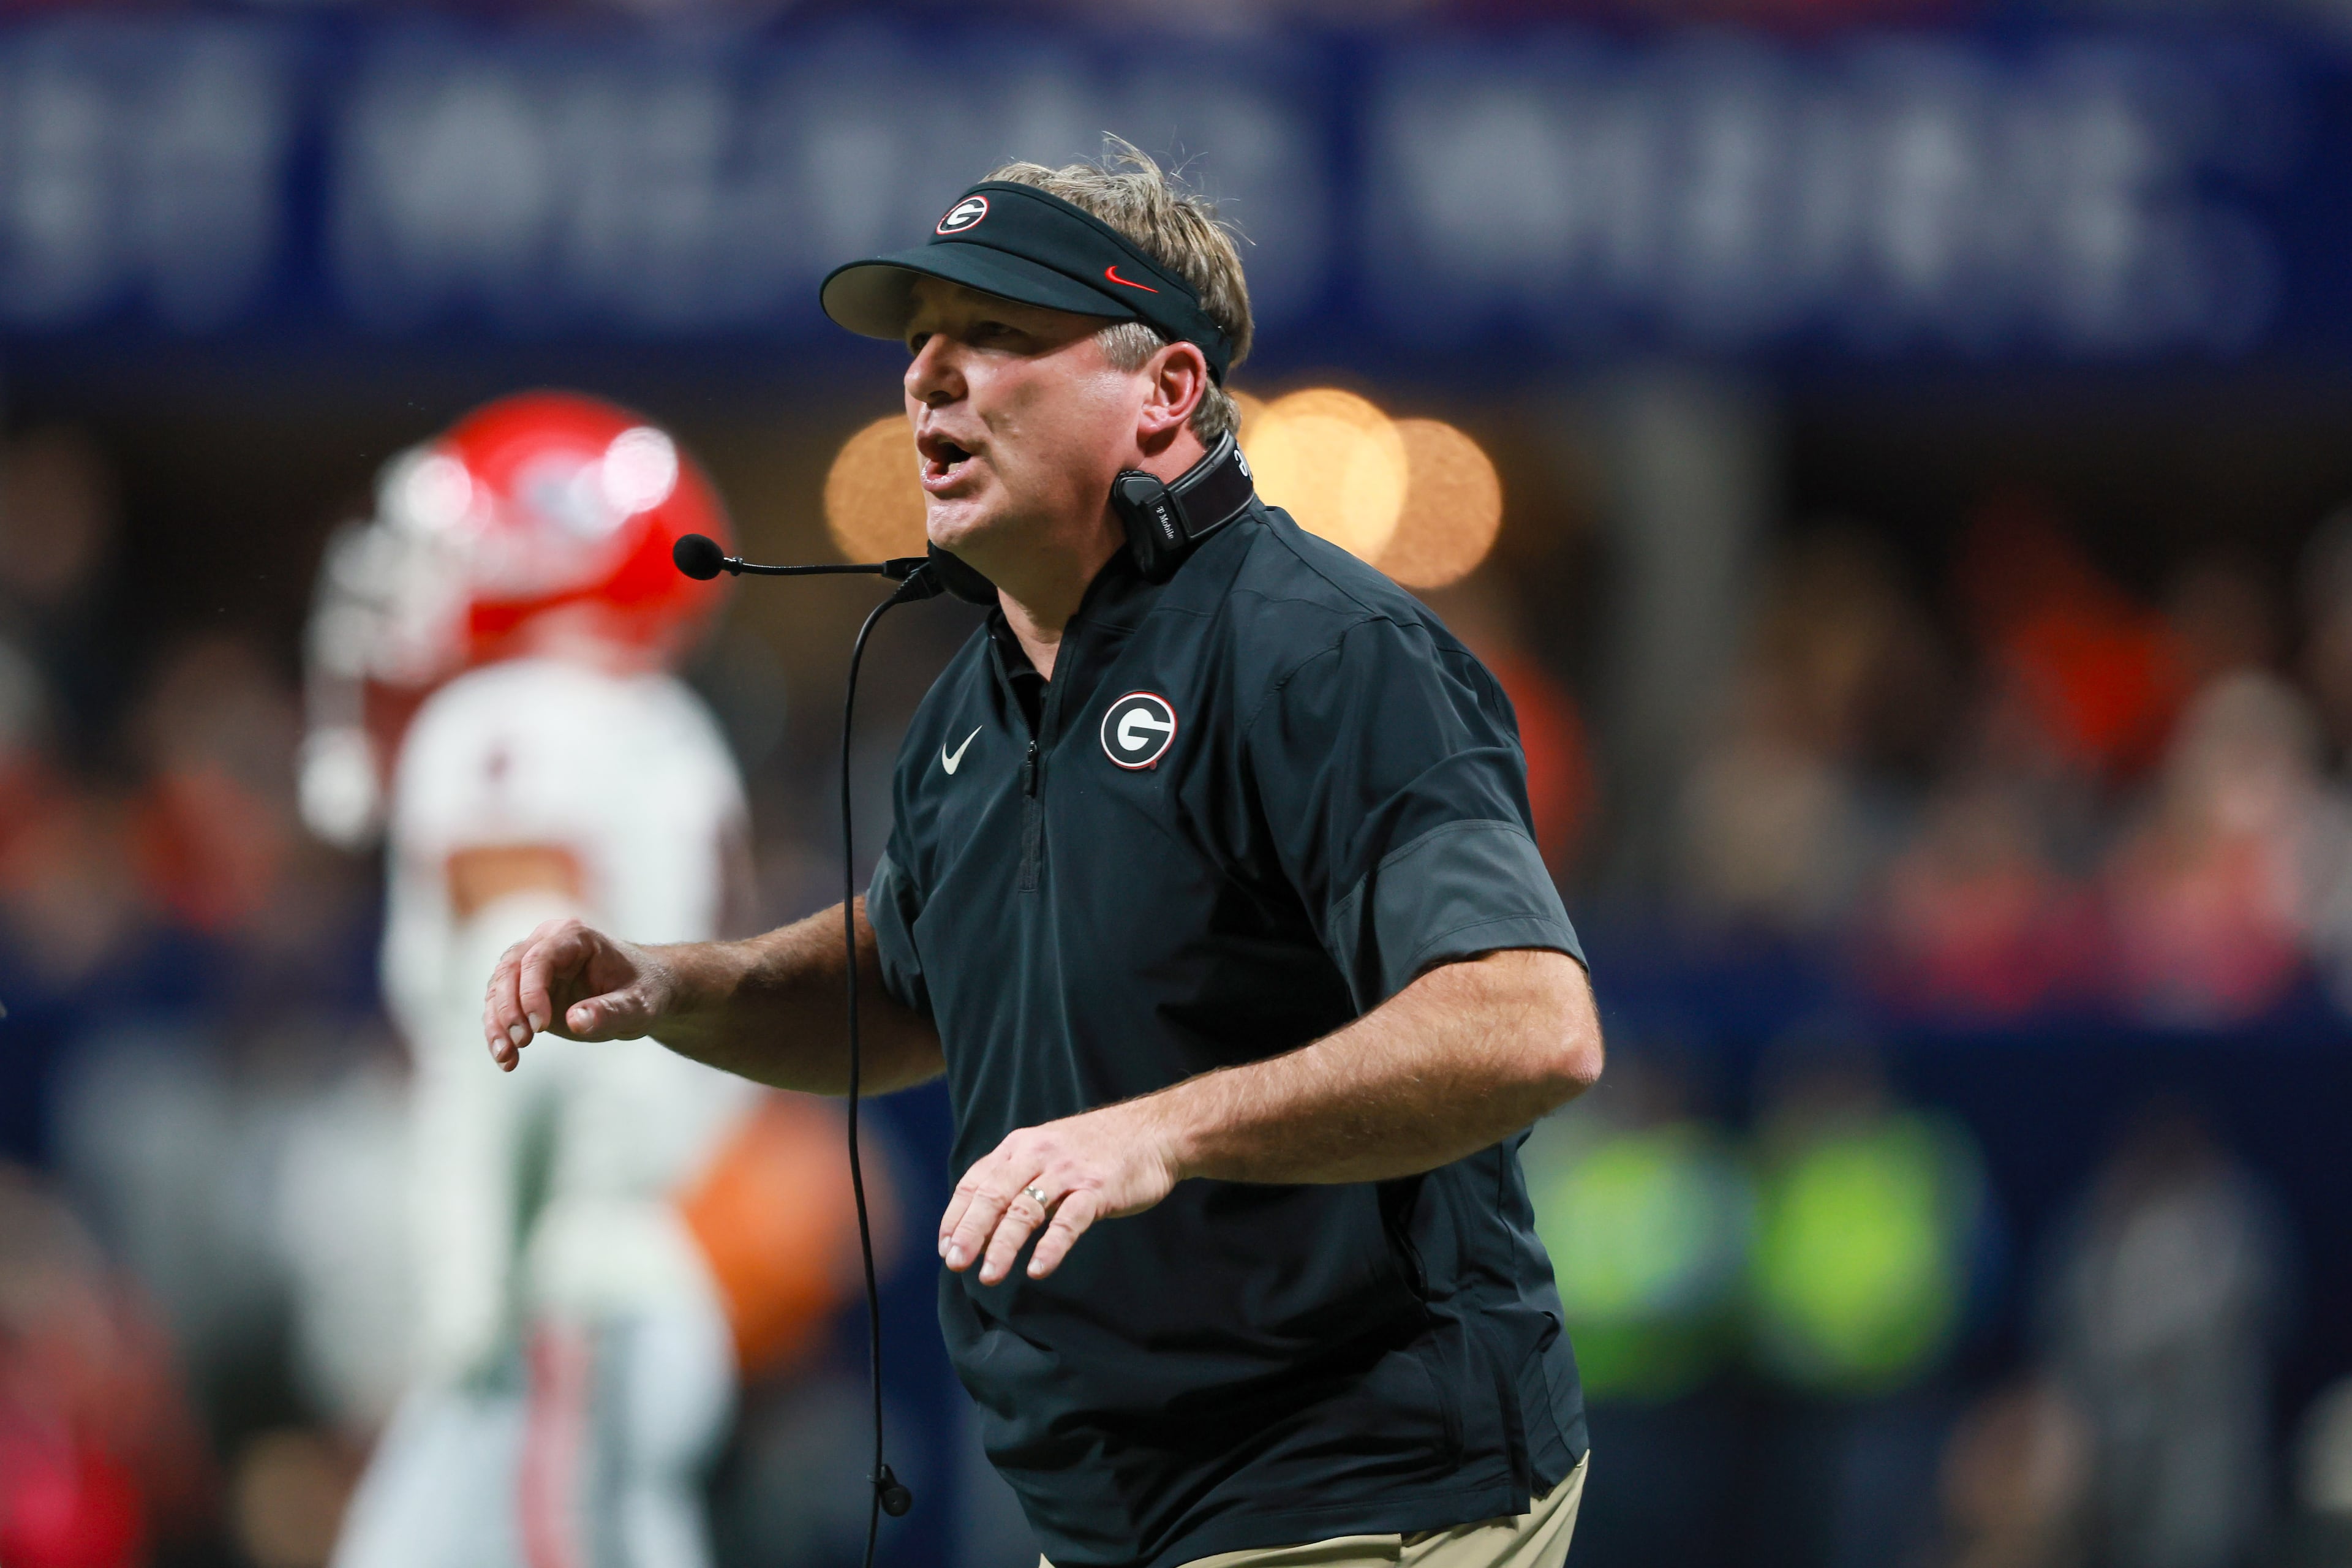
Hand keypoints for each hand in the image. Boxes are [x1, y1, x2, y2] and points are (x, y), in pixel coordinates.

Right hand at [482, 917, 675, 1070]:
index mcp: (574, 936)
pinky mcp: (525, 989)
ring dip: (497, 1024)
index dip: (532, 992)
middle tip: (523, 1042)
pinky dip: (498, 1033)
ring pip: (498, 988)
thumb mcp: (639, 1005)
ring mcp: (532, 965)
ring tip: (508, 1058)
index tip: (541, 1027)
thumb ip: (611, 1011)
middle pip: (510, 970)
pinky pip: (501, 1007)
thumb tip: (575, 1022)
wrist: (642, 994)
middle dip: (509, 1009)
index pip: (539, 958)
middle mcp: (547, 943)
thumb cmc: (644, 992)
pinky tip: (508, 1060)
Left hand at [938, 1101, 1182, 1284]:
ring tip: (989, 1276)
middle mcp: (1037, 1155)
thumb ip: (1017, 1178)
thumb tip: (981, 1219)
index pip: (975, 1182)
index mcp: (1020, 1146)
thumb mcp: (1048, 1152)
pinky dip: (1051, 1246)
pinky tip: (1038, 1269)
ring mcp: (1068, 1172)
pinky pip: (1069, 1221)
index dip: (956, 1216)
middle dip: (970, 1233)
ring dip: (1002, 1246)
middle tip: (956, 1264)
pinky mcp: (1097, 1189)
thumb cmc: (1097, 1148)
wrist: (1155, 1131)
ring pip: (1025, 1210)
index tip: (944, 1247)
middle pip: (993, 1196)